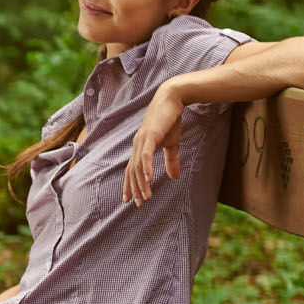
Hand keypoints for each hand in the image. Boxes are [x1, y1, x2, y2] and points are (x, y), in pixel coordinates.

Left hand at [124, 84, 185, 205]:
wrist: (172, 99)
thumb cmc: (170, 120)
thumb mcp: (171, 143)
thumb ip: (171, 160)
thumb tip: (174, 178)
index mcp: (140, 147)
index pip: (131, 169)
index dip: (130, 184)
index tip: (129, 199)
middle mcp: (137, 144)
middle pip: (132, 171)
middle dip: (134, 188)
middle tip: (138, 204)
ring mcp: (142, 140)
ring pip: (138, 166)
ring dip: (141, 183)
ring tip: (145, 197)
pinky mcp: (150, 135)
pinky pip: (145, 155)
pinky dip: (146, 168)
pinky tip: (148, 179)